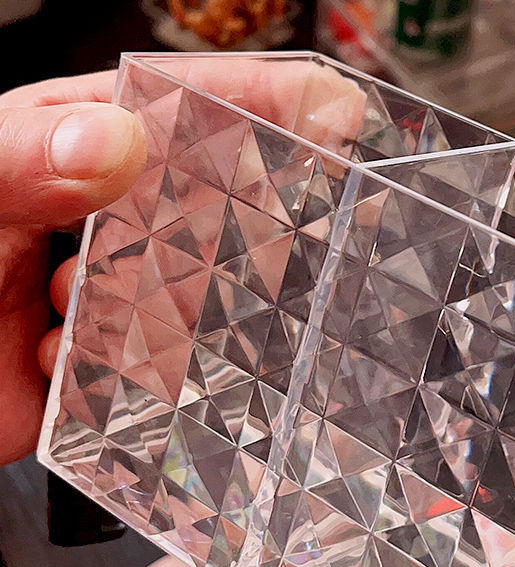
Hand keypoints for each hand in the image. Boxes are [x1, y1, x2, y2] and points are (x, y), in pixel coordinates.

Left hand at [1, 61, 365, 466]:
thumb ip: (19, 161)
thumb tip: (115, 141)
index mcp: (66, 150)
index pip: (179, 106)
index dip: (262, 98)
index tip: (334, 106)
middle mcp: (100, 219)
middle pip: (207, 199)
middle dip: (251, 212)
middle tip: (295, 225)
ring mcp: (108, 293)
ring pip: (193, 291)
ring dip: (180, 307)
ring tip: (117, 311)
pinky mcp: (109, 366)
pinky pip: (164, 364)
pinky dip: (148, 370)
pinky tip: (100, 369)